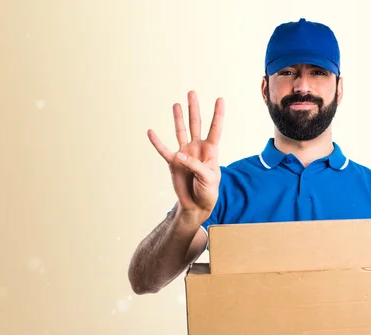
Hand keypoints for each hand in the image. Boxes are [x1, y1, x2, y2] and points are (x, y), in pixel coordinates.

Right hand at [147, 90, 224, 222]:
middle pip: (196, 124)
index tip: (220, 99)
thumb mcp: (208, 178)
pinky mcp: (173, 163)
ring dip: (178, 118)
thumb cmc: (208, 191)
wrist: (197, 205)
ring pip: (180, 132)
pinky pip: (163, 150)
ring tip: (176, 104)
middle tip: (192, 92)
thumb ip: (195, 165)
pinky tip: (151, 132)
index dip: (218, 114)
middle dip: (194, 109)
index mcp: (211, 151)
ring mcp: (185, 154)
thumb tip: (179, 155)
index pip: (215, 129)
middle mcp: (198, 148)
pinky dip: (157, 142)